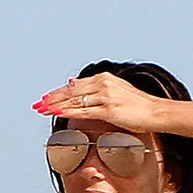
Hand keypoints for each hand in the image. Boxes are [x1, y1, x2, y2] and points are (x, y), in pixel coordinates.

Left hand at [31, 73, 164, 132]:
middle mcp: (103, 85)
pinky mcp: (109, 110)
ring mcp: (106, 97)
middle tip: (36, 105)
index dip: (58, 93)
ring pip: (75, 101)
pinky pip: (84, 111)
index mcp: (104, 79)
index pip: (74, 86)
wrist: (156, 112)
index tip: (45, 98)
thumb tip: (73, 83)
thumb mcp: (116, 90)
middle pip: (71, 92)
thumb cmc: (138, 105)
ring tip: (42, 110)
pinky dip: (69, 112)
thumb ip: (94, 88)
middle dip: (52, 99)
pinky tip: (57, 114)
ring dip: (56, 106)